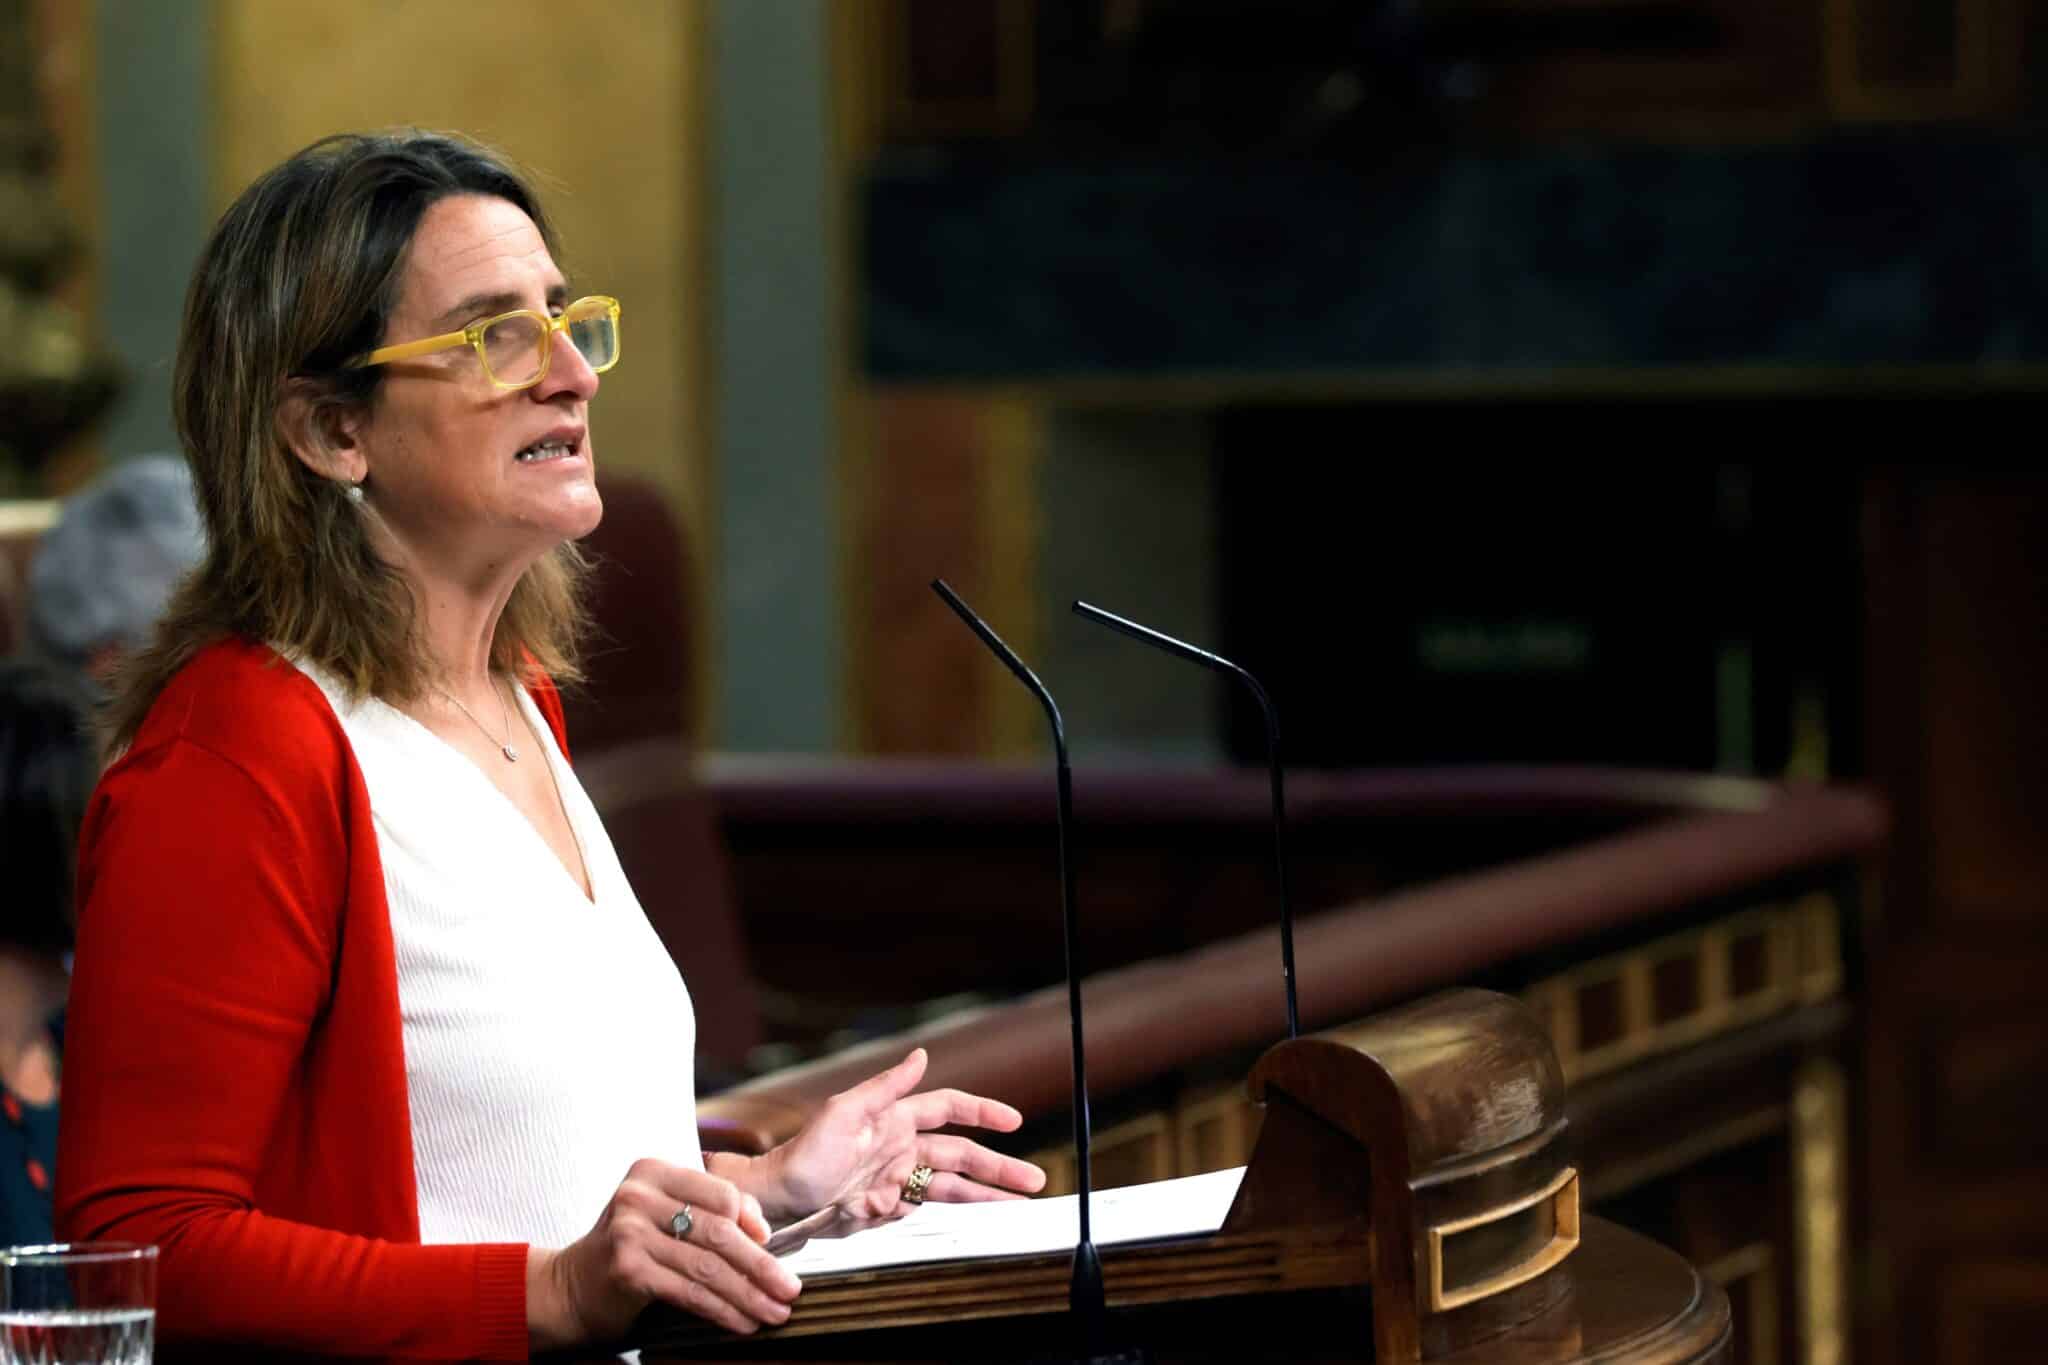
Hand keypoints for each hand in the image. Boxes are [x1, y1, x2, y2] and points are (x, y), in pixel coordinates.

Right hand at [526, 1158, 803, 1349]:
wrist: (571, 1288)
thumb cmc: (629, 1249)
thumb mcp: (665, 1216)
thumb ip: (711, 1211)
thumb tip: (763, 1230)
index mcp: (654, 1172)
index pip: (721, 1192)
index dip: (753, 1222)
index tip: (775, 1248)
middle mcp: (639, 1196)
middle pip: (719, 1231)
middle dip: (761, 1265)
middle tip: (789, 1290)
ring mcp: (629, 1232)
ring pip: (707, 1266)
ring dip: (747, 1294)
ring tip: (773, 1313)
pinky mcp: (627, 1269)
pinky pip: (688, 1292)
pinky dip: (721, 1310)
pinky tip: (741, 1322)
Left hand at [747, 1048, 1046, 1234]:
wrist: (777, 1200)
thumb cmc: (803, 1153)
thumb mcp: (843, 1112)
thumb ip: (887, 1087)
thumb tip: (921, 1055)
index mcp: (895, 1118)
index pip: (949, 1109)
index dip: (982, 1113)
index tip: (1014, 1121)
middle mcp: (902, 1147)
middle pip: (962, 1154)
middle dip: (999, 1166)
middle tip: (1033, 1179)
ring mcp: (898, 1178)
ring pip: (953, 1185)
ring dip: (986, 1194)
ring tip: (1017, 1203)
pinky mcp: (889, 1207)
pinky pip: (926, 1210)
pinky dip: (947, 1215)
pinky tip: (968, 1218)